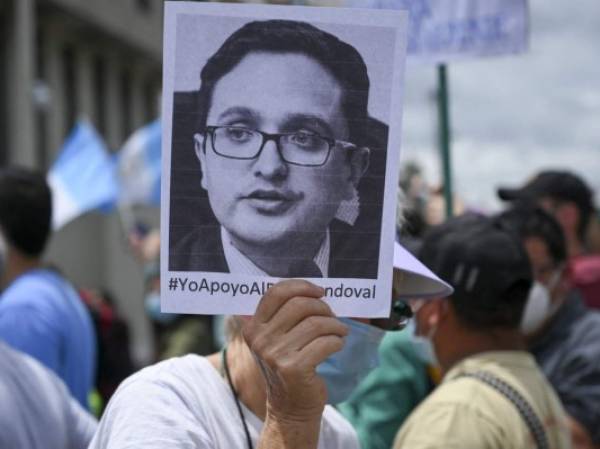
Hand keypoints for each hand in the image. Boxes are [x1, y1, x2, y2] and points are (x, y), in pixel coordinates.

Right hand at [242, 279, 347, 422]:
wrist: (290, 408)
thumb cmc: (288, 366)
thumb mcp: (276, 340)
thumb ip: (284, 316)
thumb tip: (315, 289)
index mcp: (253, 328)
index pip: (276, 292)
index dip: (301, 286)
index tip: (320, 292)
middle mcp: (260, 340)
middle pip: (299, 305)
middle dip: (323, 308)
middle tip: (332, 318)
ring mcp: (275, 355)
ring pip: (315, 323)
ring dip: (335, 326)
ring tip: (339, 332)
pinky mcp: (293, 368)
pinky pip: (325, 342)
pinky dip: (337, 341)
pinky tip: (337, 345)